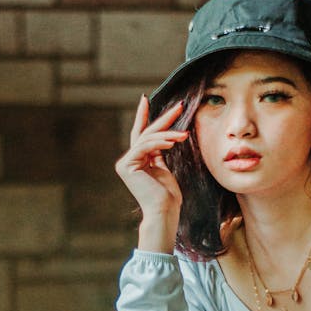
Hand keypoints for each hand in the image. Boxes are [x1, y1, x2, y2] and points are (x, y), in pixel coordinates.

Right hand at [115, 96, 187, 249]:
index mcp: (136, 161)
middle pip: (146, 133)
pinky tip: (174, 141)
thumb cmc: (168, 196)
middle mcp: (128, 161)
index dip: (144, 116)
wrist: (164, 212)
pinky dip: (160, 142)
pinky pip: (145, 146)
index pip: (142, 135)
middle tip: (180, 106)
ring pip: (148, 139)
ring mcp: (125, 163)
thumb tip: (164, 137)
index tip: (146, 98)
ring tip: (184, 134)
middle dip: (164, 119)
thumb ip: (159, 153)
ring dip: (168, 134)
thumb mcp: (164, 169)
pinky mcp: (127, 165)